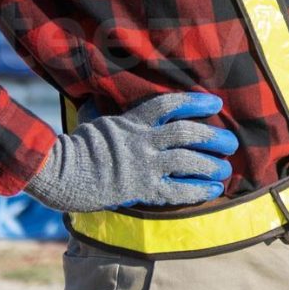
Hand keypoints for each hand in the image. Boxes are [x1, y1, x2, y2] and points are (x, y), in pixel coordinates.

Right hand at [23, 91, 236, 212]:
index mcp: (132, 121)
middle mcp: (142, 141)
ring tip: (226, 169)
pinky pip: (177, 190)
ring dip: (211, 165)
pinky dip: (199, 190)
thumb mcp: (91, 121)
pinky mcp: (140, 190)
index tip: (215, 102)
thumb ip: (102, 112)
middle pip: (187, 133)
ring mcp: (142, 165)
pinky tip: (213, 191)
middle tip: (231, 142)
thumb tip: (95, 98)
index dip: (195, 101)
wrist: (57, 175)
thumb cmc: (72, 148)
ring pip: (187, 160)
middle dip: (213, 137)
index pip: (169, 105)